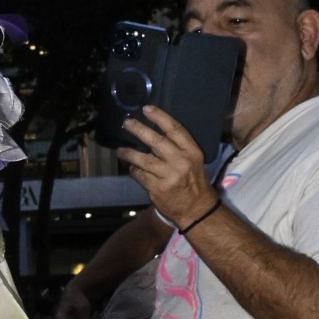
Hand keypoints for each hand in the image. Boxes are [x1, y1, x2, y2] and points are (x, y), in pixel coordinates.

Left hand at [116, 107, 218, 229]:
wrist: (197, 210)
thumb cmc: (193, 182)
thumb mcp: (193, 161)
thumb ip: (177, 147)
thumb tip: (152, 131)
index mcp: (192, 152)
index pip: (175, 129)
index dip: (160, 117)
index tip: (146, 109)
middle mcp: (181, 162)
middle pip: (155, 141)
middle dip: (138, 129)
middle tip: (127, 123)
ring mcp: (168, 175)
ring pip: (142, 159)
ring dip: (128, 153)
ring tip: (121, 151)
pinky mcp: (157, 188)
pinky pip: (139, 175)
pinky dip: (134, 171)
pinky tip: (133, 169)